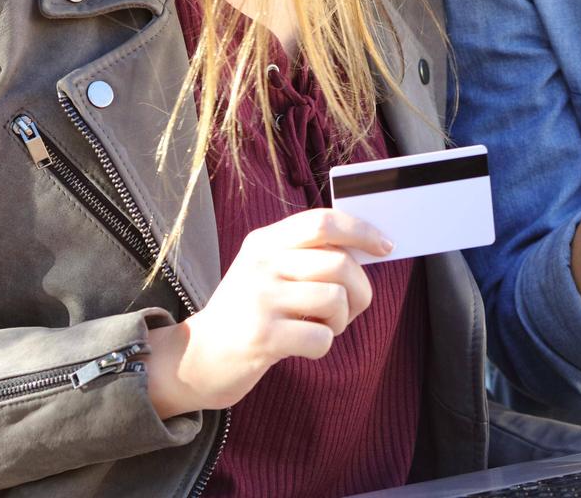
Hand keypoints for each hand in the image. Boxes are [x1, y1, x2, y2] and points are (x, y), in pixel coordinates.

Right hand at [144, 208, 390, 417]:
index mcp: (265, 241)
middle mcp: (261, 263)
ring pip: (335, 299)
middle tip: (348, 310)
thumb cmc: (247, 314)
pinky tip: (303, 347)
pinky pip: (322, 337)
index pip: (323, 222)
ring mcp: (259, 298)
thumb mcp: (266, 272)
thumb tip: (368, 249)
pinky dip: (323, 345)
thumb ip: (307, 256)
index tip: (386, 246)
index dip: (362, 231)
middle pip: (339, 263)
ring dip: (339, 320)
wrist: (195, 358)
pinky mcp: (262, 336)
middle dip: (360, 290)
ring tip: (320, 327)